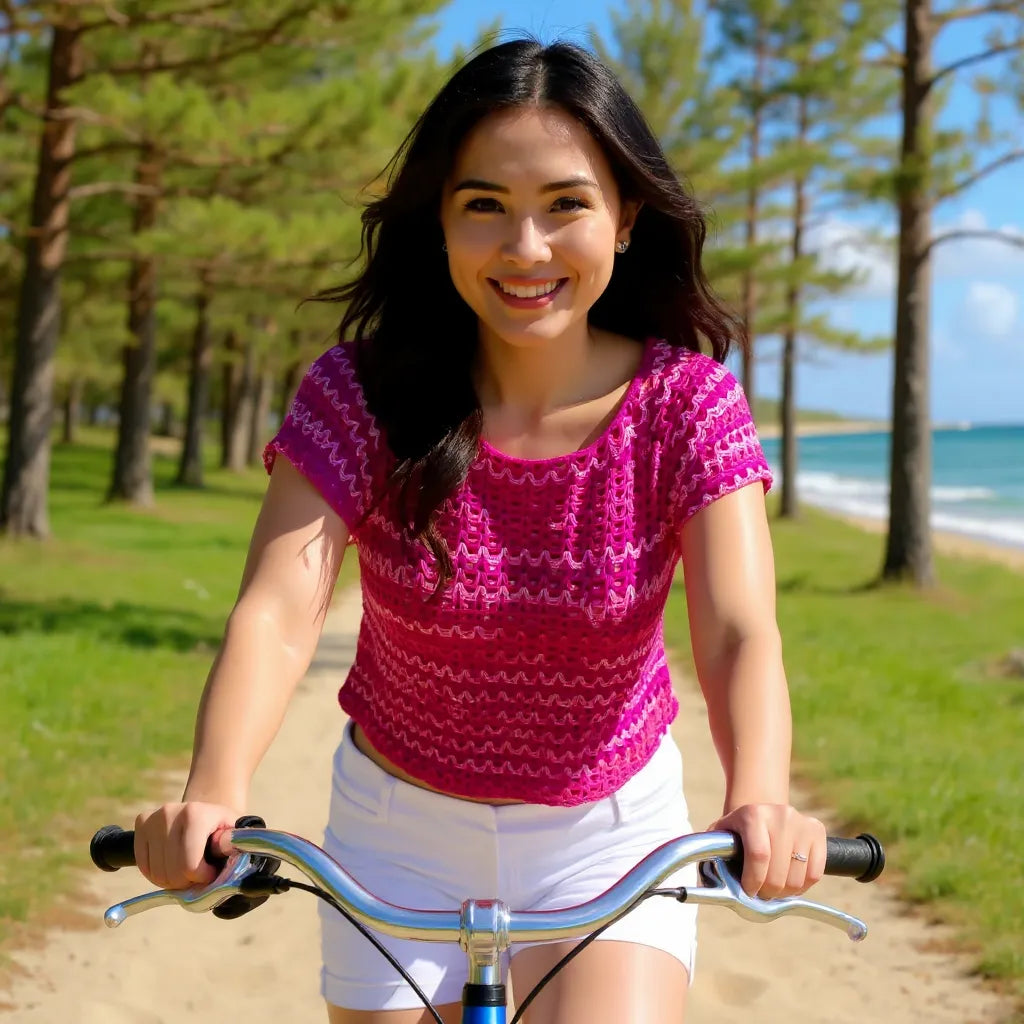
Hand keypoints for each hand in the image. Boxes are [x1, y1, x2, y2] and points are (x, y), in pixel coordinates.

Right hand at [134, 801, 239, 889]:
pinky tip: (172, 866)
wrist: (206, 810)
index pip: (189, 865)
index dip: (201, 877)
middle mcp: (170, 812)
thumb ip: (232, 850)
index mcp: (195, 814)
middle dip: (187, 881)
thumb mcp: (234, 837)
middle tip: (199, 874)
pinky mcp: (141, 822)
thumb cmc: (222, 830)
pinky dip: (157, 875)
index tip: (211, 872)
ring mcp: (153, 817)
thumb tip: (226, 862)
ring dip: (173, 881)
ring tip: (187, 869)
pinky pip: (144, 866)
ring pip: (156, 873)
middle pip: (171, 872)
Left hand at [708, 803, 826, 898]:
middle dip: (767, 892)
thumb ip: (708, 860)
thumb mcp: (718, 840)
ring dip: (784, 892)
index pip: (759, 856)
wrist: (762, 813)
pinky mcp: (818, 831)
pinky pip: (815, 874)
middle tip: (759, 892)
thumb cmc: (736, 834)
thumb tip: (696, 890)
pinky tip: (788, 880)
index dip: (754, 881)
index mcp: (752, 814)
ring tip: (772, 886)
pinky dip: (802, 887)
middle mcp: (780, 814)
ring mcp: (801, 822)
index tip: (748, 891)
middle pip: (779, 873)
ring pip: (797, 878)